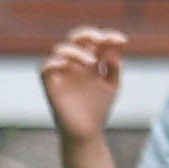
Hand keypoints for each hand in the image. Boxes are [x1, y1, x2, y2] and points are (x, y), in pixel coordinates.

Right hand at [37, 27, 129, 145]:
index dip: (108, 36)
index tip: (123, 41)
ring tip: (91, 61)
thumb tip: (112, 53)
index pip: (96, 41)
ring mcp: (61, 73)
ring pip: (60, 49)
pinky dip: (53, 63)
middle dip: (88, 33)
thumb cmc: (98, 110)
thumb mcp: (112, 87)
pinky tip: (66, 65)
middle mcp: (74, 64)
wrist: (87, 134)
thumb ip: (114, 69)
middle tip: (101, 39)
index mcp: (89, 62)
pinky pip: (44, 68)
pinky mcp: (50, 86)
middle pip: (75, 38)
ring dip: (76, 51)